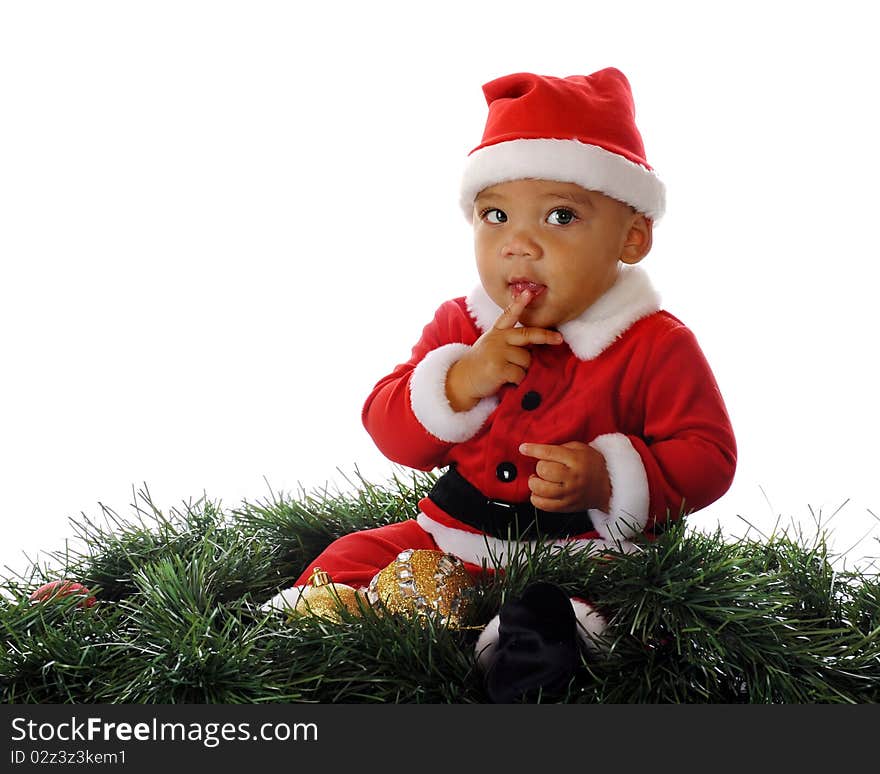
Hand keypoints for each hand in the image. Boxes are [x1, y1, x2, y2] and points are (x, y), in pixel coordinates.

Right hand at [446, 289, 562, 410]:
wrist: (463, 380)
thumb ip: (509, 340)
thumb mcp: (492, 344)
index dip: (519, 303)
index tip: (528, 293)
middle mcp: (497, 339)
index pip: (508, 315)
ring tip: (509, 372)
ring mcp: (497, 352)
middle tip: (558, 339)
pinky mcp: (497, 368)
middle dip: (545, 336)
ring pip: (527, 359)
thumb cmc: (483, 362)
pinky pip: (520, 374)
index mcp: (497, 332)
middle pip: (527, 335)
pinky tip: (506, 380)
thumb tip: (534, 344)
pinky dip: (518, 380)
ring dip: (523, 369)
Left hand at [518, 441, 610, 512]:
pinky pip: (543, 505)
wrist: (609, 487)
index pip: (549, 453)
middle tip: (544, 467)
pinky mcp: (566, 507)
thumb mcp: (580, 448)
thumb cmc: (592, 465)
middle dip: (539, 467)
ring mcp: (569, 494)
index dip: (532, 450)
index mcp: (575, 460)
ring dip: (534, 483)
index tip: (523, 448)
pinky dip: (536, 498)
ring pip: (540, 489)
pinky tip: (539, 492)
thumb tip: (537, 451)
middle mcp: (572, 477)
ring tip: (538, 480)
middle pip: (543, 471)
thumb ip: (560, 448)